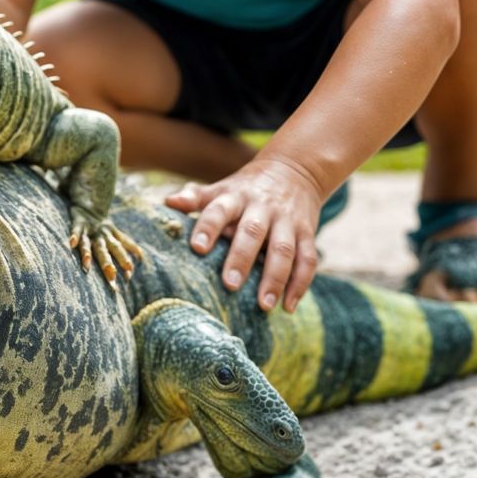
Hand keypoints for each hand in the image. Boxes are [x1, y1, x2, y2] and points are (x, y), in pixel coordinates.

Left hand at [166, 154, 325, 313]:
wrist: (294, 170)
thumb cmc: (245, 189)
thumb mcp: (221, 188)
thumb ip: (196, 197)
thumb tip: (168, 202)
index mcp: (235, 197)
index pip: (218, 210)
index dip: (208, 227)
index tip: (197, 248)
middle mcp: (262, 208)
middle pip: (252, 232)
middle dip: (241, 259)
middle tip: (229, 285)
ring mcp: (287, 221)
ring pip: (284, 249)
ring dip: (276, 278)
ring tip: (264, 305)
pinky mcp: (307, 233)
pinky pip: (308, 259)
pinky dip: (300, 284)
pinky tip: (288, 306)